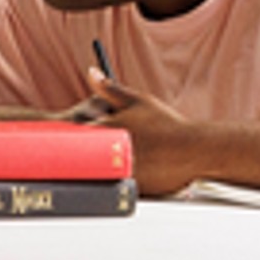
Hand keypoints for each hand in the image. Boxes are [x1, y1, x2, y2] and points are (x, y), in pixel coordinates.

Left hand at [78, 66, 203, 192]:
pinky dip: (113, 182)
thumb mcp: (138, 101)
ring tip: (105, 165)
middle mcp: (109, 153)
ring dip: (96, 170)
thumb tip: (91, 72)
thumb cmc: (166, 123)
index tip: (64, 137)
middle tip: (75, 155)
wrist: (194, 148)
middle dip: (78, 155)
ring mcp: (119, 172)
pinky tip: (122, 175)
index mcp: (106, 129)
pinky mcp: (130, 187)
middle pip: (80, 158)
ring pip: (97, 174)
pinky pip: (114, 186)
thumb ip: (110, 89)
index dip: (67, 137)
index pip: (72, 135)